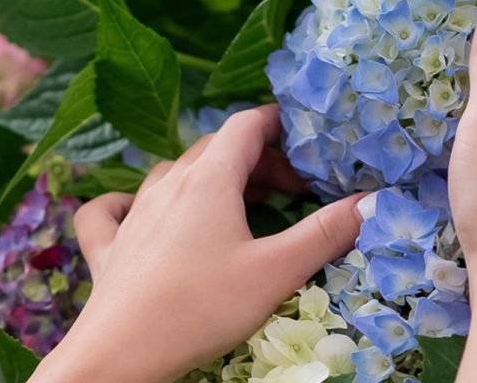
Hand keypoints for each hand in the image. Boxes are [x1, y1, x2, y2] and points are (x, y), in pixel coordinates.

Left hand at [32, 106, 364, 382]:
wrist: (123, 351)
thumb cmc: (202, 307)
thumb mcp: (276, 271)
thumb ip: (325, 233)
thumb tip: (370, 202)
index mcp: (209, 179)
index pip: (246, 126)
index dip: (280, 126)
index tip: (309, 146)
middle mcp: (167, 185)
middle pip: (215, 151)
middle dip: (258, 161)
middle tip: (293, 192)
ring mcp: (132, 214)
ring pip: (172, 175)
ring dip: (210, 180)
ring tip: (240, 207)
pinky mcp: (106, 247)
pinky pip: (112, 209)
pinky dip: (131, 202)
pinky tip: (136, 211)